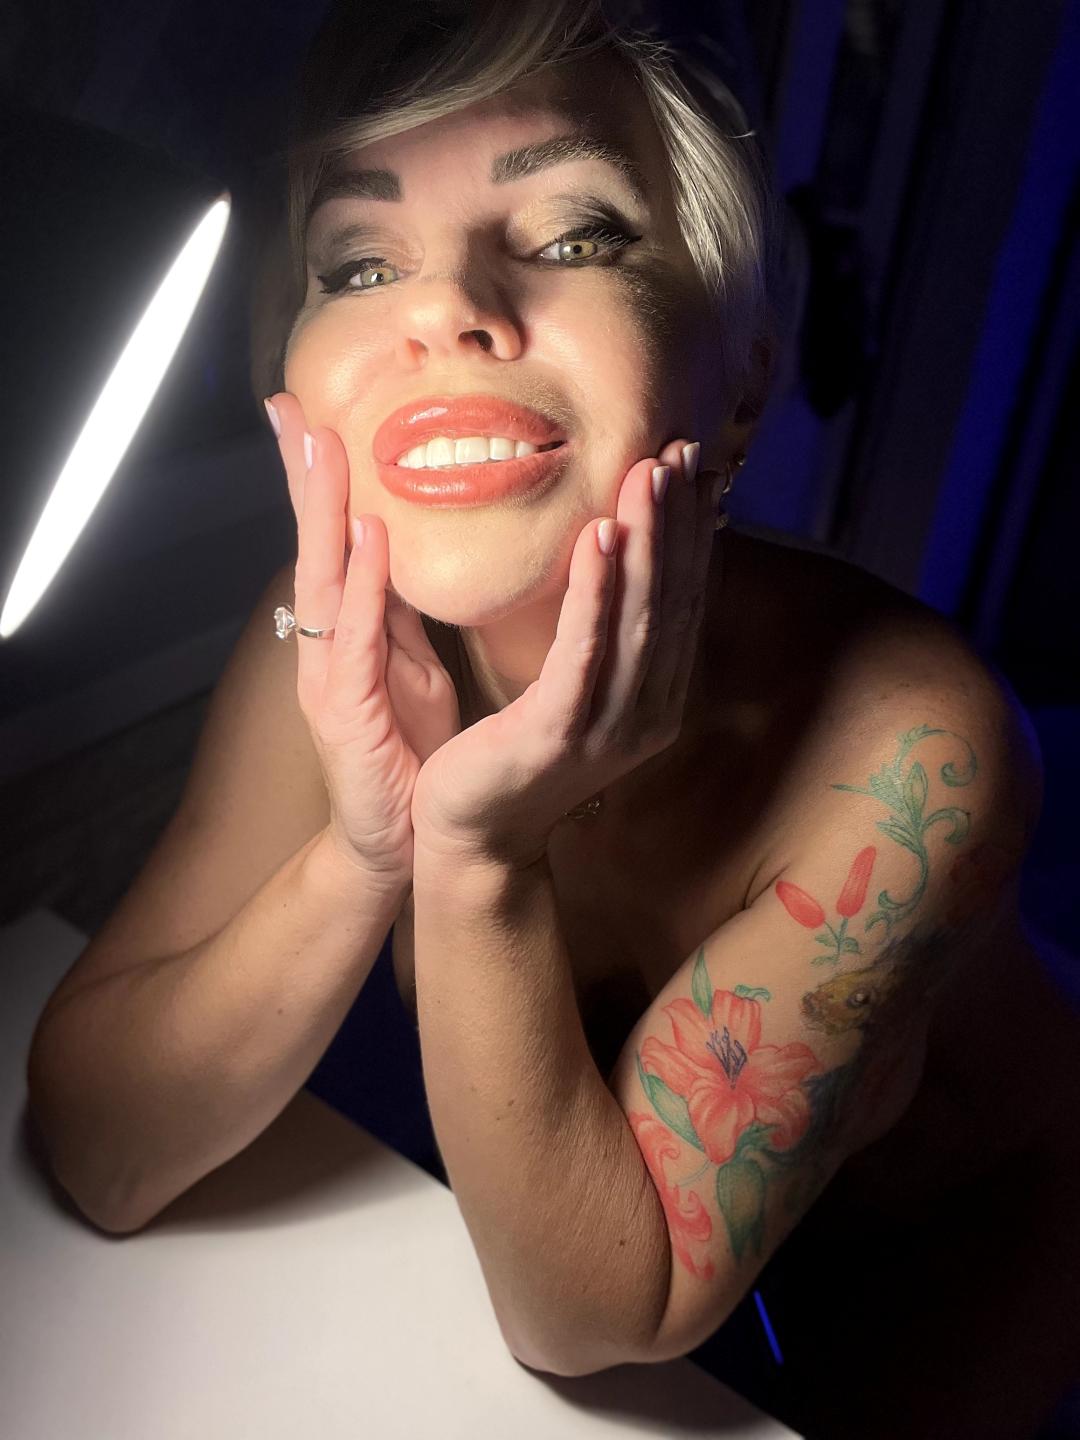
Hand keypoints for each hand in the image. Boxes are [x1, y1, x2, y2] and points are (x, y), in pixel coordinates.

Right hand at [269, 391, 460, 888]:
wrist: (402, 841)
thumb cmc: (410, 752)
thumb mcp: (412, 668)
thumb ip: (402, 613)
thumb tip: (409, 550)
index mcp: (344, 633)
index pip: (331, 542)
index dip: (321, 481)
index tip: (312, 414)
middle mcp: (324, 646)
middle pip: (312, 546)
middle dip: (304, 475)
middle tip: (293, 407)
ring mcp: (328, 677)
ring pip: (323, 579)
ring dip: (324, 510)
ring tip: (326, 445)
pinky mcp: (348, 712)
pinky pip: (357, 637)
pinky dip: (362, 585)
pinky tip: (367, 536)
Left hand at [410, 437, 720, 872]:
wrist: (472, 835)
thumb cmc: (512, 753)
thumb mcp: (570, 686)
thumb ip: (601, 633)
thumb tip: (616, 556)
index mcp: (654, 696)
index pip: (681, 598)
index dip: (691, 529)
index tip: (693, 464)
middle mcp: (646, 711)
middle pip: (670, 599)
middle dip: (677, 520)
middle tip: (679, 449)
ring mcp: (609, 726)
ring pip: (638, 617)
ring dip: (647, 540)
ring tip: (647, 473)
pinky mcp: (560, 732)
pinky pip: (584, 650)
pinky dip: (595, 592)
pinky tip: (600, 537)